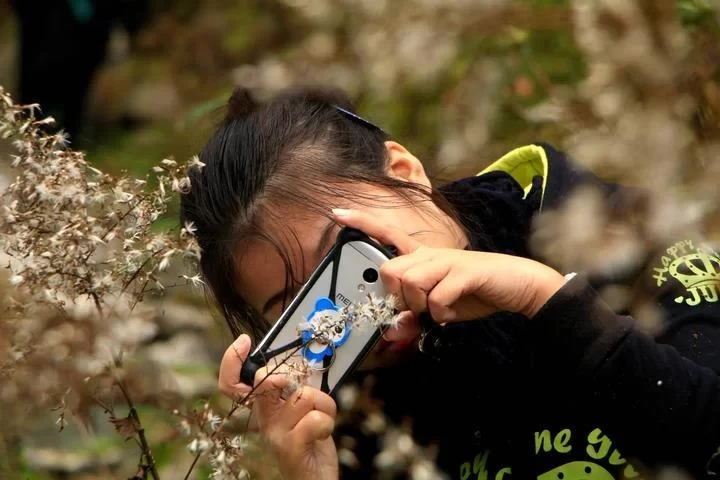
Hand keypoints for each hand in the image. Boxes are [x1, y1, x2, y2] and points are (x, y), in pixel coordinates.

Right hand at [218, 335, 338, 479]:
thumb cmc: (313, 442)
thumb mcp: (303, 410)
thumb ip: (298, 388)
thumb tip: (301, 363)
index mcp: (265, 408)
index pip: (234, 384)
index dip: (232, 361)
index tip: (244, 341)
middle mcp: (264, 419)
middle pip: (263, 381)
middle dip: (288, 376)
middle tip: (306, 392)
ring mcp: (274, 434)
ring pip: (303, 396)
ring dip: (324, 405)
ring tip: (322, 420)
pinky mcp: (289, 447)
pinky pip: (314, 418)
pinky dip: (328, 421)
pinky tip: (324, 434)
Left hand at [332, 208, 566, 341]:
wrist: (516, 285)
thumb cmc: (473, 294)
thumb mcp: (438, 311)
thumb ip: (414, 318)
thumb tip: (393, 332)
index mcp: (422, 256)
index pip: (387, 234)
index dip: (362, 223)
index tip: (337, 213)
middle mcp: (430, 253)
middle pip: (390, 270)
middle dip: (397, 296)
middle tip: (418, 308)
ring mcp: (447, 260)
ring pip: (409, 282)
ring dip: (419, 306)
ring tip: (437, 310)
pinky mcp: (464, 271)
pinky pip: (436, 298)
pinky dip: (440, 313)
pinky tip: (451, 312)